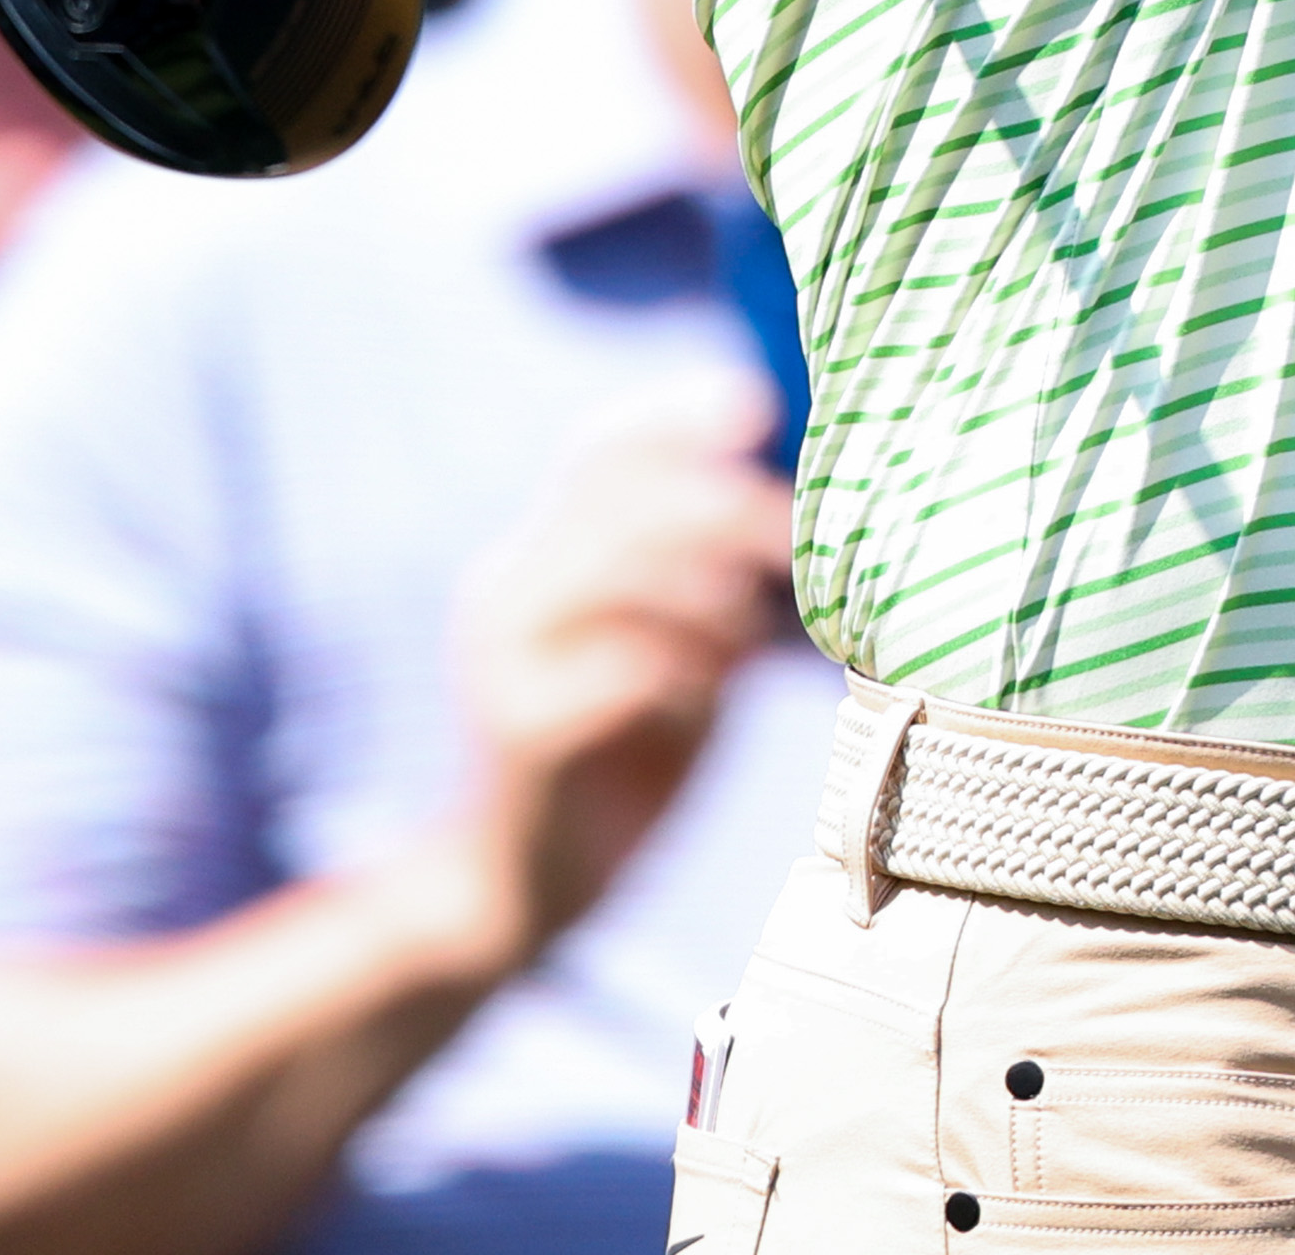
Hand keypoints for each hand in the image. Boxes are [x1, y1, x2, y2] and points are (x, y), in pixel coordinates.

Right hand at [429, 381, 798, 973]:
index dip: (673, 417)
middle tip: (791, 541)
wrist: (533, 888)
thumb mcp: (669, 647)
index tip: (752, 406)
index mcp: (535, 559)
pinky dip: (688, 679)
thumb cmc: (624, 757)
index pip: (598, 452)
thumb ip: (701, 577)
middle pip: (623, 500)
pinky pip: (631, 668)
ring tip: (738, 653)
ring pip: (629, 577)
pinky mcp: (524, 729)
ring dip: (711, 605)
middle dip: (726, 507)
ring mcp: (503, 659)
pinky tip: (699, 711)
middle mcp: (505, 590)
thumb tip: (782, 503)